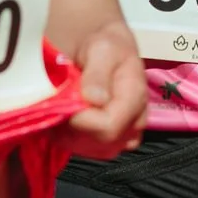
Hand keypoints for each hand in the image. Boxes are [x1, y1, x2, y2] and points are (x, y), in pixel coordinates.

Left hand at [65, 26, 146, 160]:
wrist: (110, 51)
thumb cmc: (107, 47)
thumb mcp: (102, 49)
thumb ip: (98, 73)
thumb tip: (95, 100)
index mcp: (135, 98)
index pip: (108, 127)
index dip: (81, 120)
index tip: (64, 102)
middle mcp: (134, 123)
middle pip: (100, 144)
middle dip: (74, 127)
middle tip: (62, 102)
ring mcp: (124, 136)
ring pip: (92, 150)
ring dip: (71, 134)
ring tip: (65, 107)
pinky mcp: (113, 142)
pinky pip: (89, 151)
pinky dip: (73, 137)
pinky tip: (68, 117)